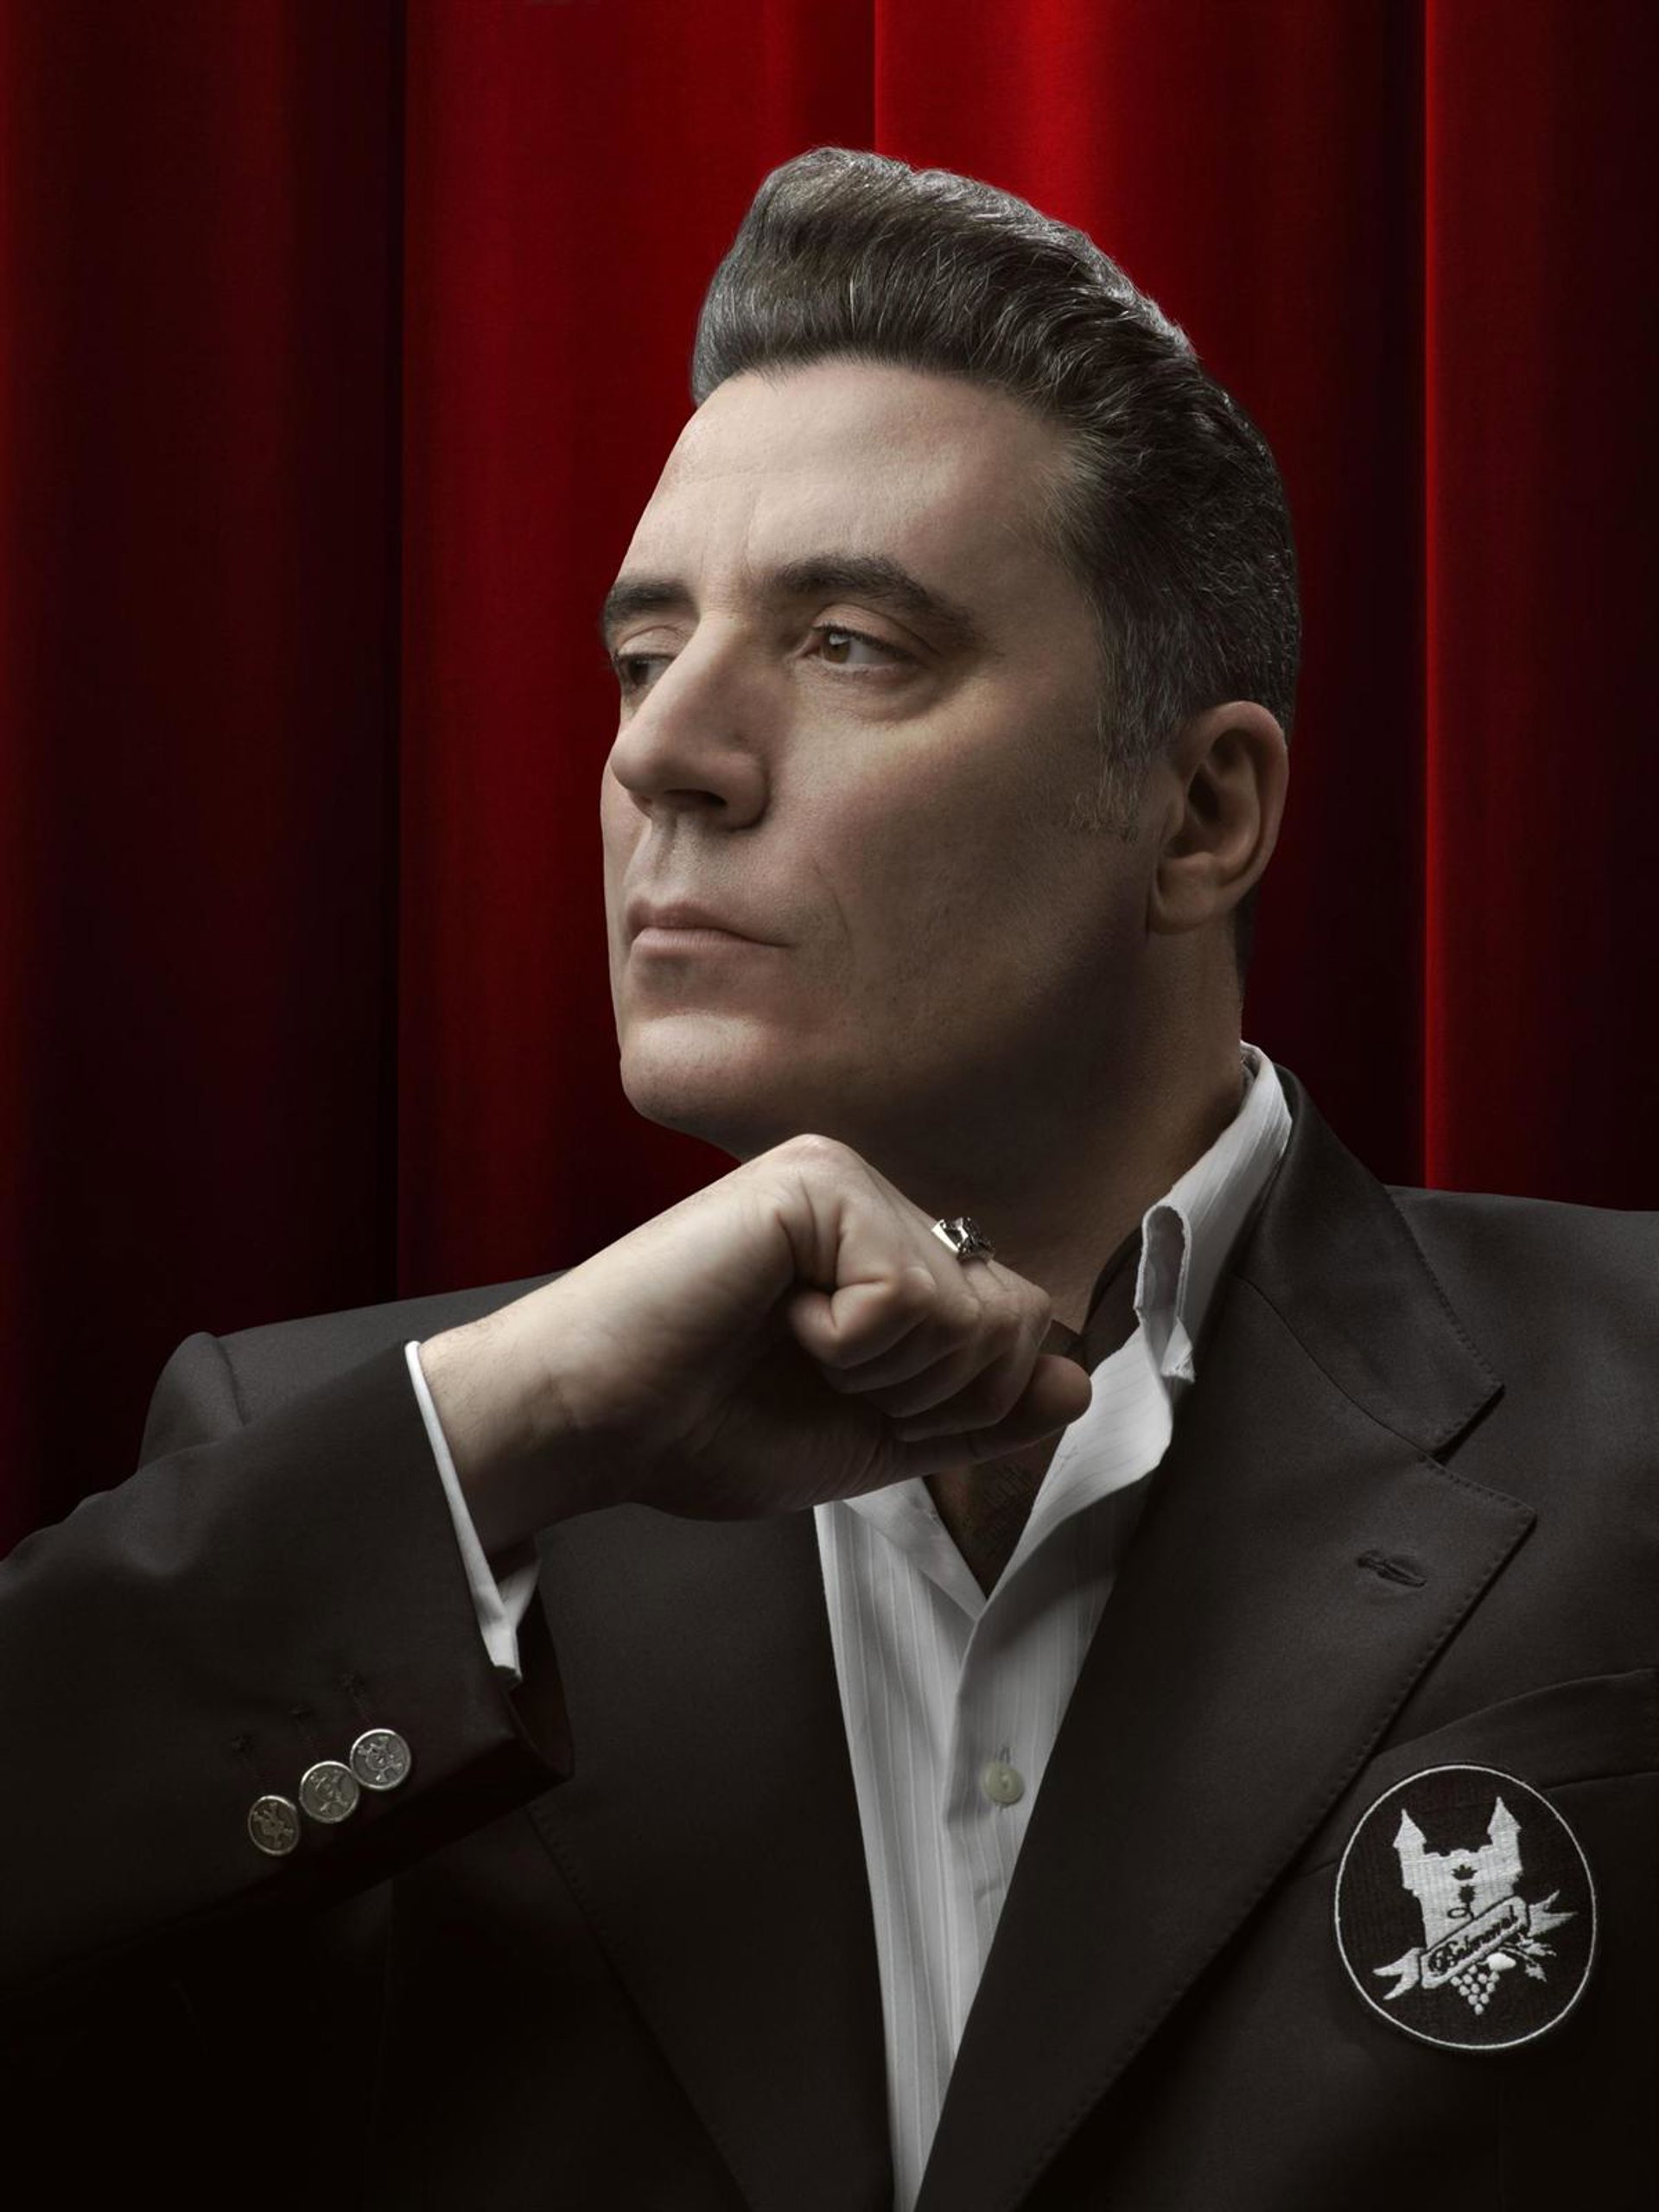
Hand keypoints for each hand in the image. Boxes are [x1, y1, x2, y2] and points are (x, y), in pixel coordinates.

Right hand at [421, 1133, 1091, 1551]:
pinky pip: (908, 1293)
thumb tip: (1077, 1382)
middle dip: (933, 1394)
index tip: (852, 1400)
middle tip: (820, 1375)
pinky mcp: (812, 1181)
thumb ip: (977, 1412)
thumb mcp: (874, 1436)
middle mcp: (874, 1195)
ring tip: (790, 1346)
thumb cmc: (706, 1426)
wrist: (593, 1424)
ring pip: (970, 1309)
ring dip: (885, 1372)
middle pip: (1013, 1317)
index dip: (960, 1404)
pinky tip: (771, 1317)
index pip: (1013, 1325)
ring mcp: (844, 1178)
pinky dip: (848, 1344)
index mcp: (886, 1245)